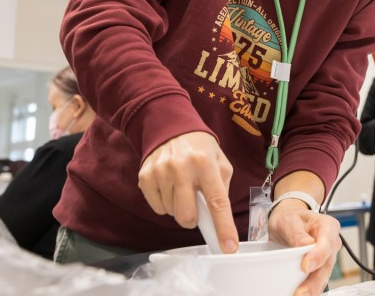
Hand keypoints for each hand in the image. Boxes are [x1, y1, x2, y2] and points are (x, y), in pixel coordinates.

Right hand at [138, 131, 237, 252]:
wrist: (170, 127)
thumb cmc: (200, 148)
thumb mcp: (220, 162)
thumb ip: (222, 188)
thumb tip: (218, 219)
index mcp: (206, 164)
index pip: (217, 201)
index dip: (223, 227)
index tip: (228, 247)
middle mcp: (182, 168)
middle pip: (187, 216)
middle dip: (193, 218)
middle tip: (195, 204)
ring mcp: (161, 172)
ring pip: (172, 213)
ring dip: (179, 207)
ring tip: (181, 187)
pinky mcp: (145, 177)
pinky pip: (158, 208)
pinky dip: (165, 203)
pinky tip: (168, 186)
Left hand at [268, 200, 340, 295]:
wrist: (288, 220)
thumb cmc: (290, 217)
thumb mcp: (289, 220)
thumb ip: (296, 232)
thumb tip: (305, 245)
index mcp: (327, 226)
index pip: (327, 243)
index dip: (318, 256)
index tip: (305, 266)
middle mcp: (330, 243)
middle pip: (327, 264)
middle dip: (315, 281)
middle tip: (301, 292)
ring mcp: (326, 257)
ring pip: (323, 275)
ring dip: (312, 288)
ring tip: (300, 295)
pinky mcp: (318, 268)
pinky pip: (317, 280)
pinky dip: (310, 289)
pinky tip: (302, 294)